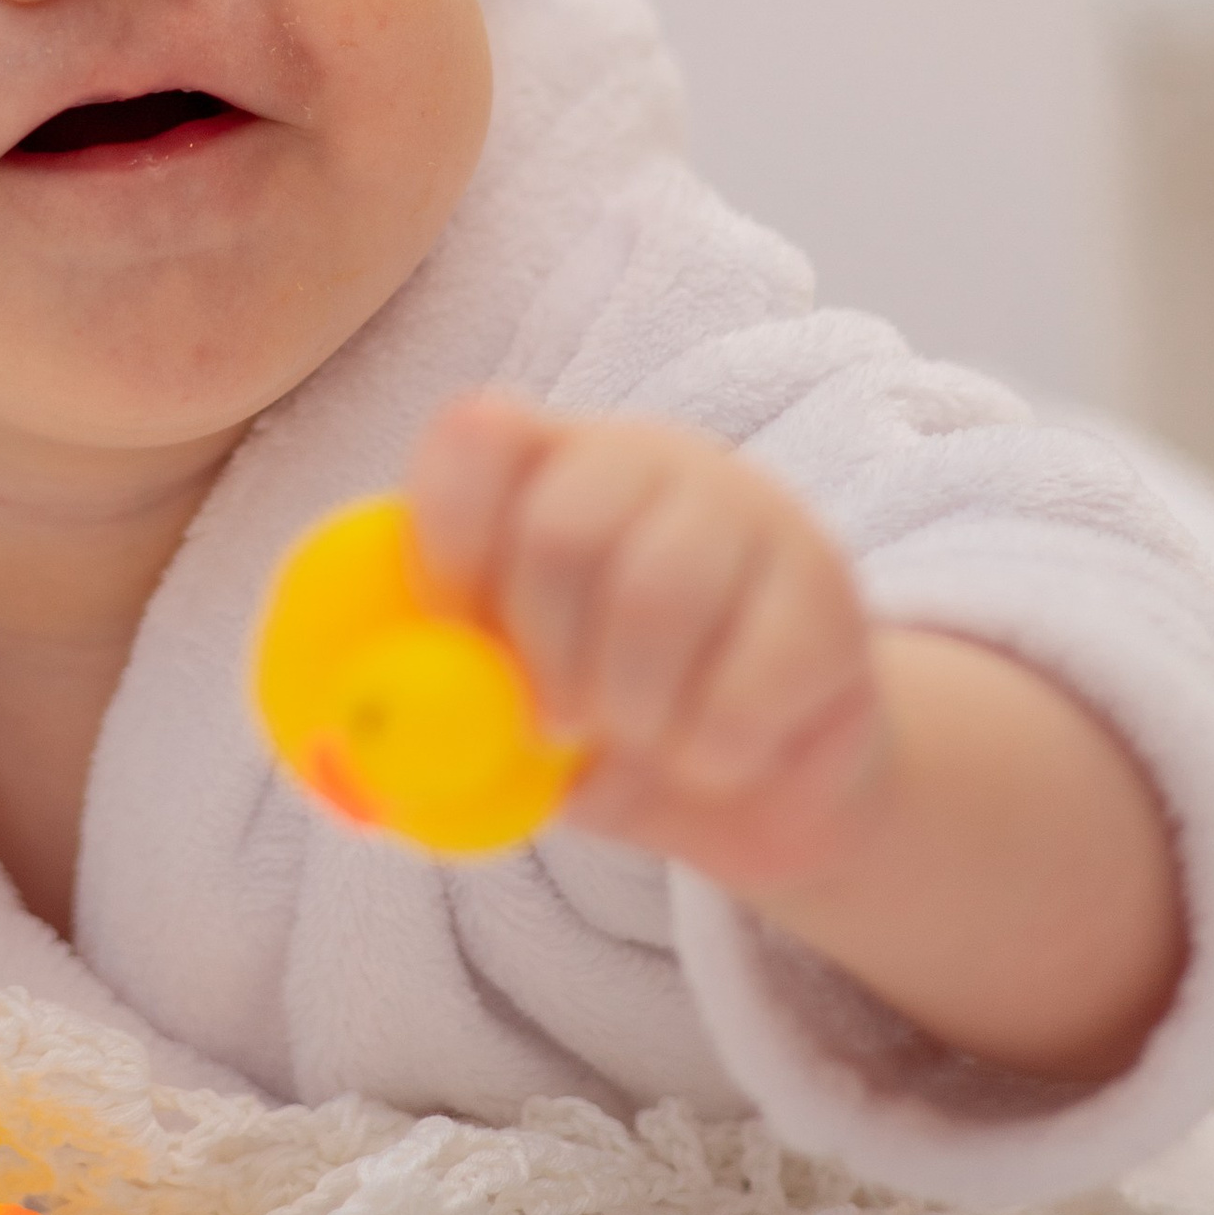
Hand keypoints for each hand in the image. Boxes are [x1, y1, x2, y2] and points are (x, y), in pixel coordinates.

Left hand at [406, 393, 1187, 1079]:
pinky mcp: (828, 591)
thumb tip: (384, 746)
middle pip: (562, 526)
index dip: (449, 537)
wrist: (764, 777)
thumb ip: (453, 703)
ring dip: (630, 707)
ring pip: (657, 594)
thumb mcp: (515, 709)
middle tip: (554, 723)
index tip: (456, 635)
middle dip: (544, 654)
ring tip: (640, 739)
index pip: (477, 437)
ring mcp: (750, 513)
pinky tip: (717, 754)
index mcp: (549, 463)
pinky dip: (713, 748)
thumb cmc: (611, 720)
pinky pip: (752, 675)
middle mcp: (649, 462)